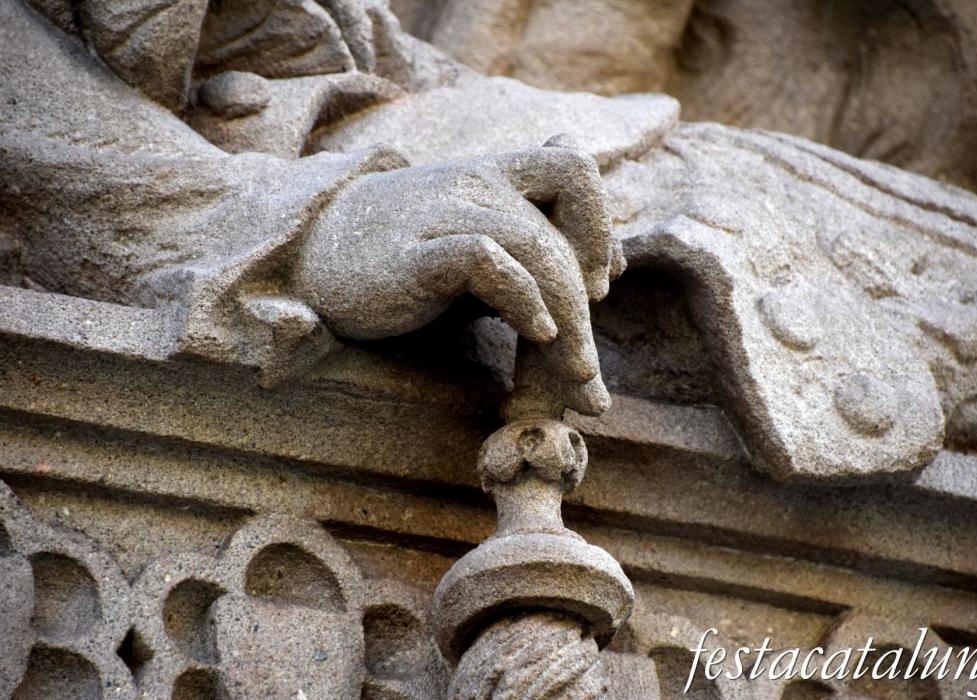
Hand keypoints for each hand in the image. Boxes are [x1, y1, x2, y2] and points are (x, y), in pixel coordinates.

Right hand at [291, 144, 624, 413]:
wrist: (312, 256)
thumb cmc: (406, 256)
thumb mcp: (482, 242)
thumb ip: (539, 248)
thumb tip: (612, 269)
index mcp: (494, 175)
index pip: (574, 168)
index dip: (599, 225)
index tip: (600, 284)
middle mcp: (474, 183)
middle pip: (560, 232)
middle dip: (586, 307)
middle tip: (587, 373)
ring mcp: (442, 213)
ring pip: (535, 247)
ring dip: (569, 319)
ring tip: (576, 372)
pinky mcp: (413, 254)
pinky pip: (486, 258)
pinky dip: (522, 297)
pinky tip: (536, 333)